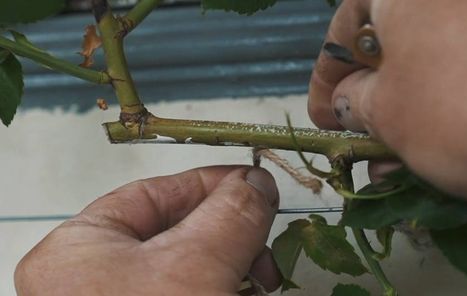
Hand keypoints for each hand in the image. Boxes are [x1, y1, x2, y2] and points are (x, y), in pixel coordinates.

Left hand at [14, 166, 280, 294]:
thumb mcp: (195, 266)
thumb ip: (229, 215)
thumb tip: (257, 181)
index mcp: (80, 249)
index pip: (151, 195)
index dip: (207, 184)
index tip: (254, 181)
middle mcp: (93, 281)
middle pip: (174, 233)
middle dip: (229, 231)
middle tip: (268, 237)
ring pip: (190, 270)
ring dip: (234, 266)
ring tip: (265, 280)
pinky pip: (193, 295)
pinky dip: (225, 290)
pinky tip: (249, 294)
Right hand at [308, 0, 466, 197]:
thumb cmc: (458, 110)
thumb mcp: (385, 112)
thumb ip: (352, 102)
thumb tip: (346, 100)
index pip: (345, 29)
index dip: (325, 78)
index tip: (321, 116)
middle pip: (392, 45)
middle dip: (368, 102)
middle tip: (357, 142)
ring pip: (431, 62)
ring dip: (406, 115)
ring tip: (392, 165)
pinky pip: (466, 70)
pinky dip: (445, 106)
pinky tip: (432, 148)